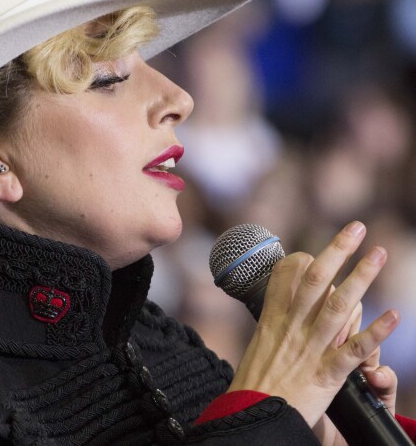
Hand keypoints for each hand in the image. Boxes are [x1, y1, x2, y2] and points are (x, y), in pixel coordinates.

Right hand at [228, 221, 399, 427]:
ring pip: (338, 306)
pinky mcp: (326, 375)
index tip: (314, 252)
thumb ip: (277, 321)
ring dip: (361, 278)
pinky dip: (374, 332)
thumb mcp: (259, 343)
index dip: (301, 259)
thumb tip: (289, 305)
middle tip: (358, 227)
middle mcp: (292, 326)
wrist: (251, 417)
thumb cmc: (254, 382)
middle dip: (338, 250)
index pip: (285, 276)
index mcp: (272, 317)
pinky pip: (353, 350)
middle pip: (316, 280)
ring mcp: (310, 348)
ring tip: (379, 254)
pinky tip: (394, 315)